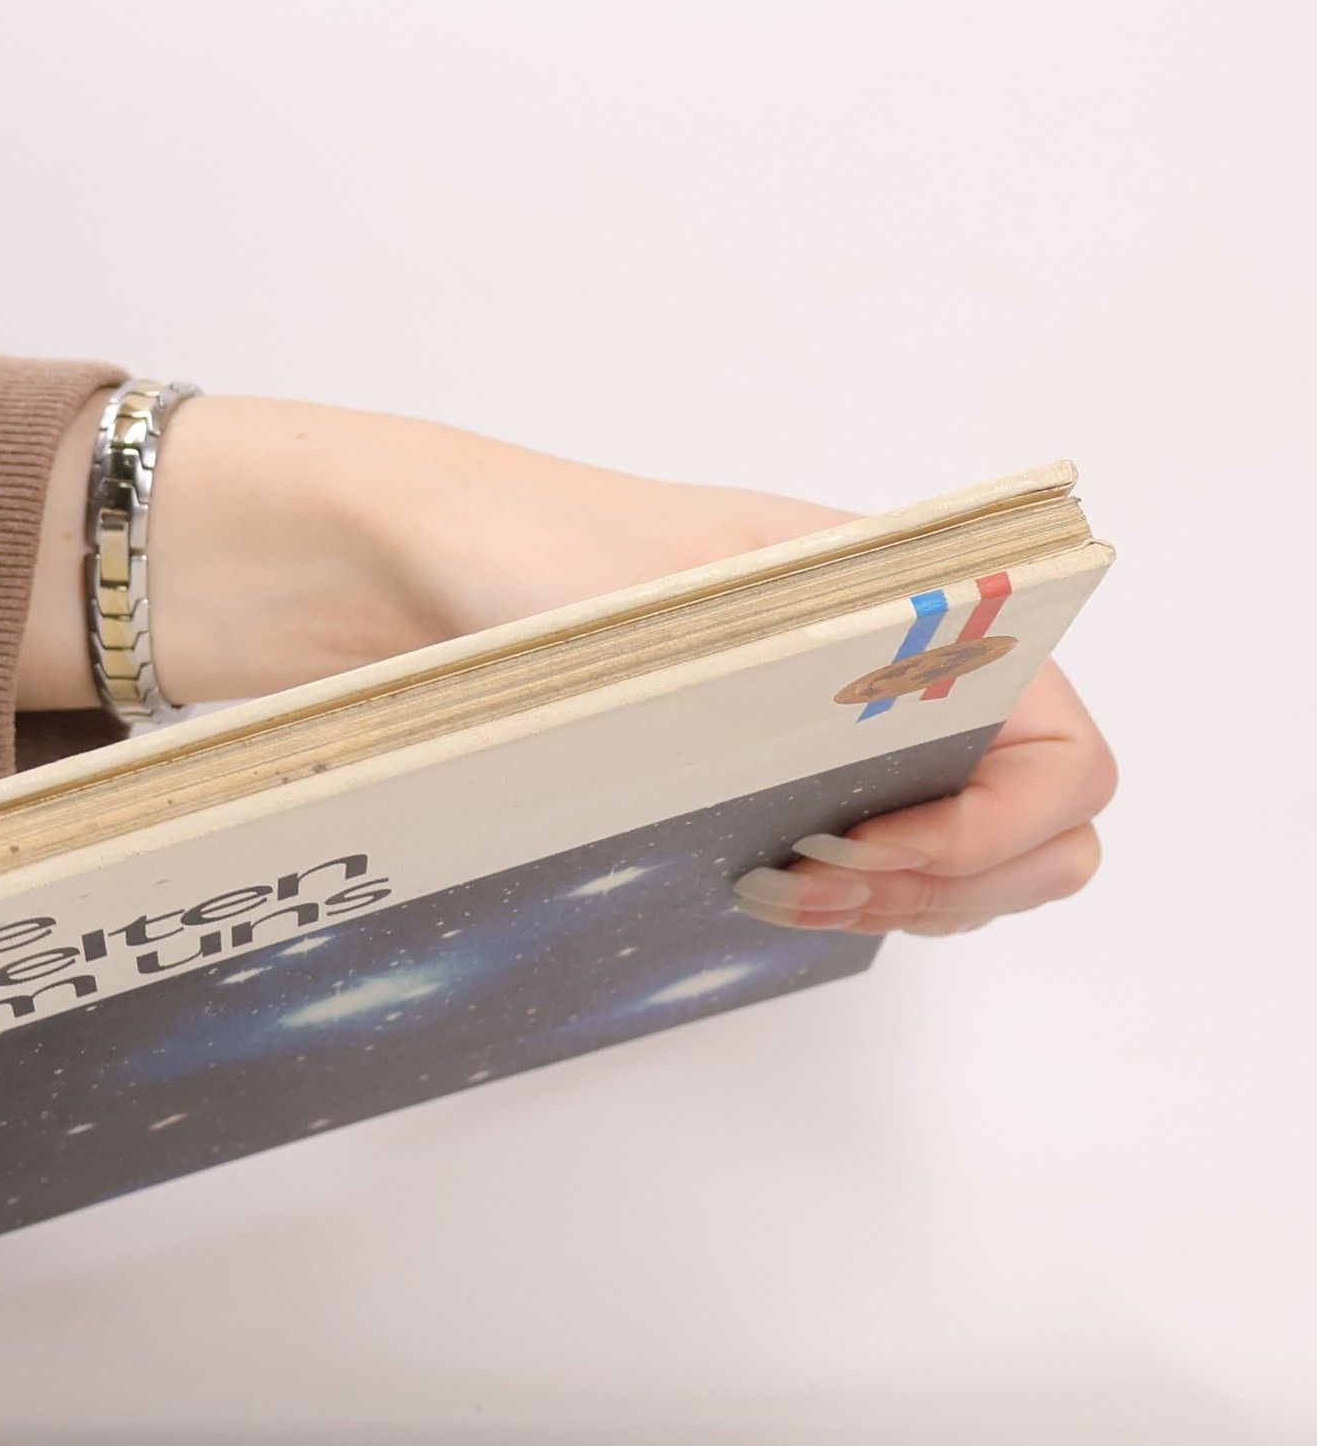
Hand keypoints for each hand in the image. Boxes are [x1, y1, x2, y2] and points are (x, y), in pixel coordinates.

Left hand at [22, 393, 1115, 935]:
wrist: (385, 567)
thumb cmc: (513, 542)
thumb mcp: (670, 585)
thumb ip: (802, 657)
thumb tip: (900, 755)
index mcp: (901, 603)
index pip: (1060, 741)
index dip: (997, 827)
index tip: (863, 845)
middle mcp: (885, 672)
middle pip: (1037, 823)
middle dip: (955, 881)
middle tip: (809, 881)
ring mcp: (828, 737)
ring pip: (957, 862)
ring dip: (901, 901)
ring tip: (771, 887)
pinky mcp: (761, 789)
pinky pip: (864, 872)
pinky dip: (842, 903)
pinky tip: (749, 891)